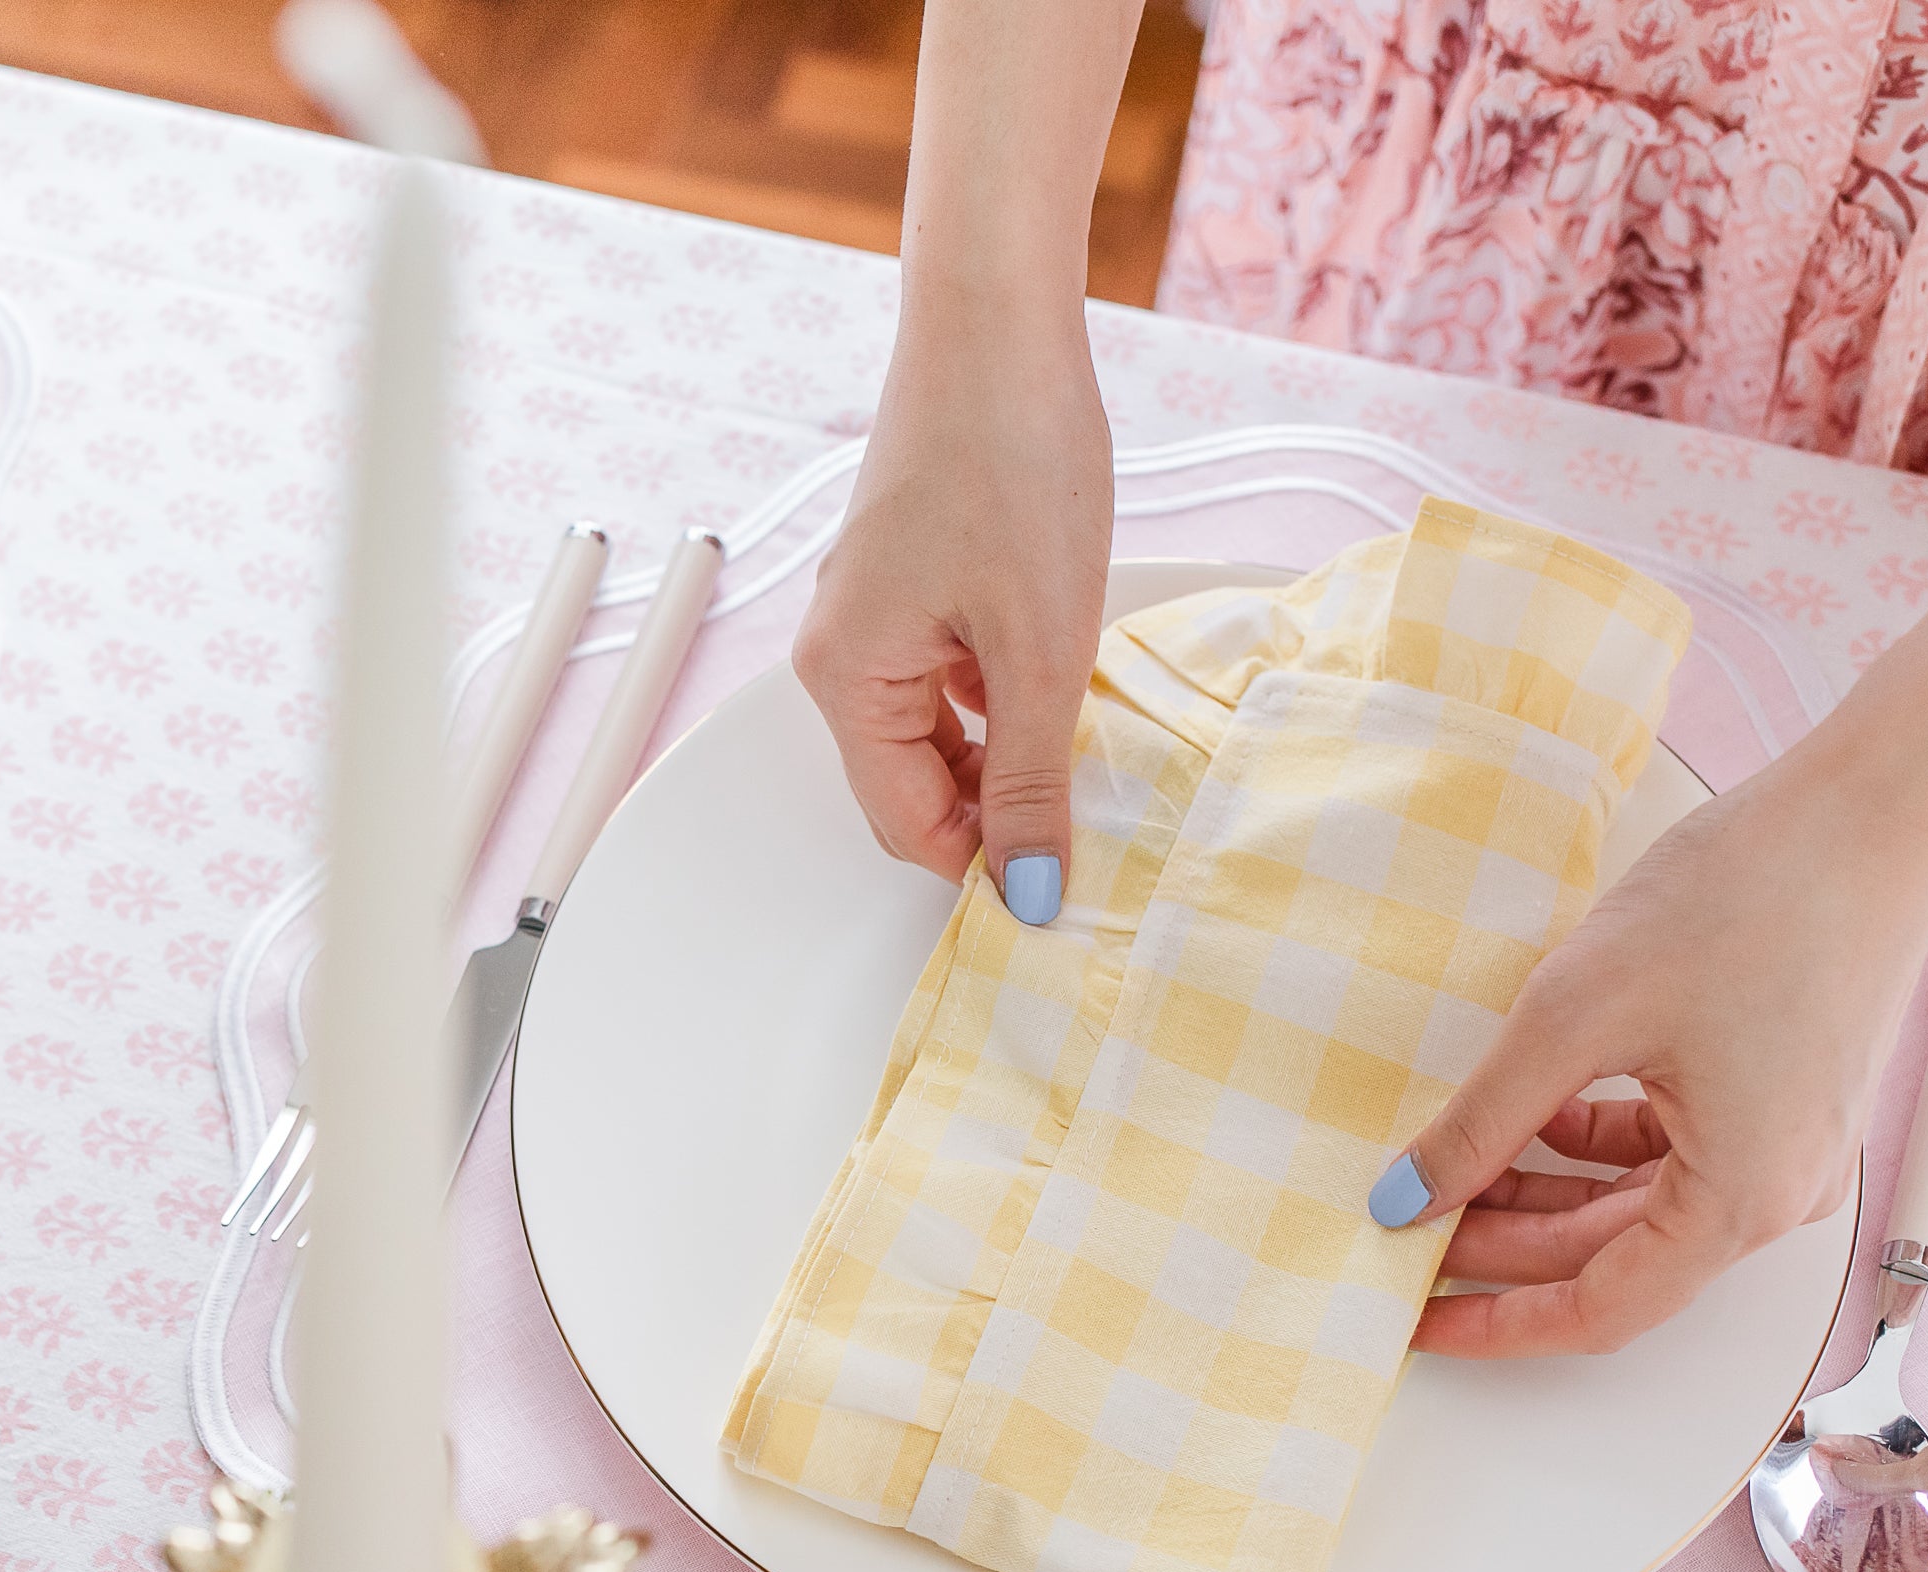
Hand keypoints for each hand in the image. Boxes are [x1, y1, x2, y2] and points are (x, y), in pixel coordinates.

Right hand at [793, 291, 1112, 921]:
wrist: (999, 323)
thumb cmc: (1009, 459)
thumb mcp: (1042, 646)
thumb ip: (1032, 781)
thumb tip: (1028, 891)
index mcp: (845, 678)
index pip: (905, 824)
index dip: (984, 862)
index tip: (1063, 878)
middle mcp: (840, 651)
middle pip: (913, 784)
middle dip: (993, 806)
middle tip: (1087, 806)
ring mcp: (872, 612)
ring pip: (936, 730)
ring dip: (1005, 746)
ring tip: (1080, 722)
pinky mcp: (909, 577)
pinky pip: (947, 673)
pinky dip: (1001, 690)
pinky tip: (1060, 662)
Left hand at [1373, 758, 1927, 1356]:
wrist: (1871, 810)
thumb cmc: (1756, 896)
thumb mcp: (1574, 1013)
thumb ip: (1482, 1120)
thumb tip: (1408, 1197)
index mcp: (1743, 1200)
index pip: (1600, 1309)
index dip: (1499, 1324)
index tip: (1421, 1323)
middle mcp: (1779, 1192)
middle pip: (1614, 1259)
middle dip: (1505, 1249)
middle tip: (1409, 1229)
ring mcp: (1786, 1147)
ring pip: (1636, 1208)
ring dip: (1541, 1196)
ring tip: (1449, 1172)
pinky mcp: (1778, 1098)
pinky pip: (1669, 1155)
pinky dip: (1590, 1148)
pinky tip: (1527, 1114)